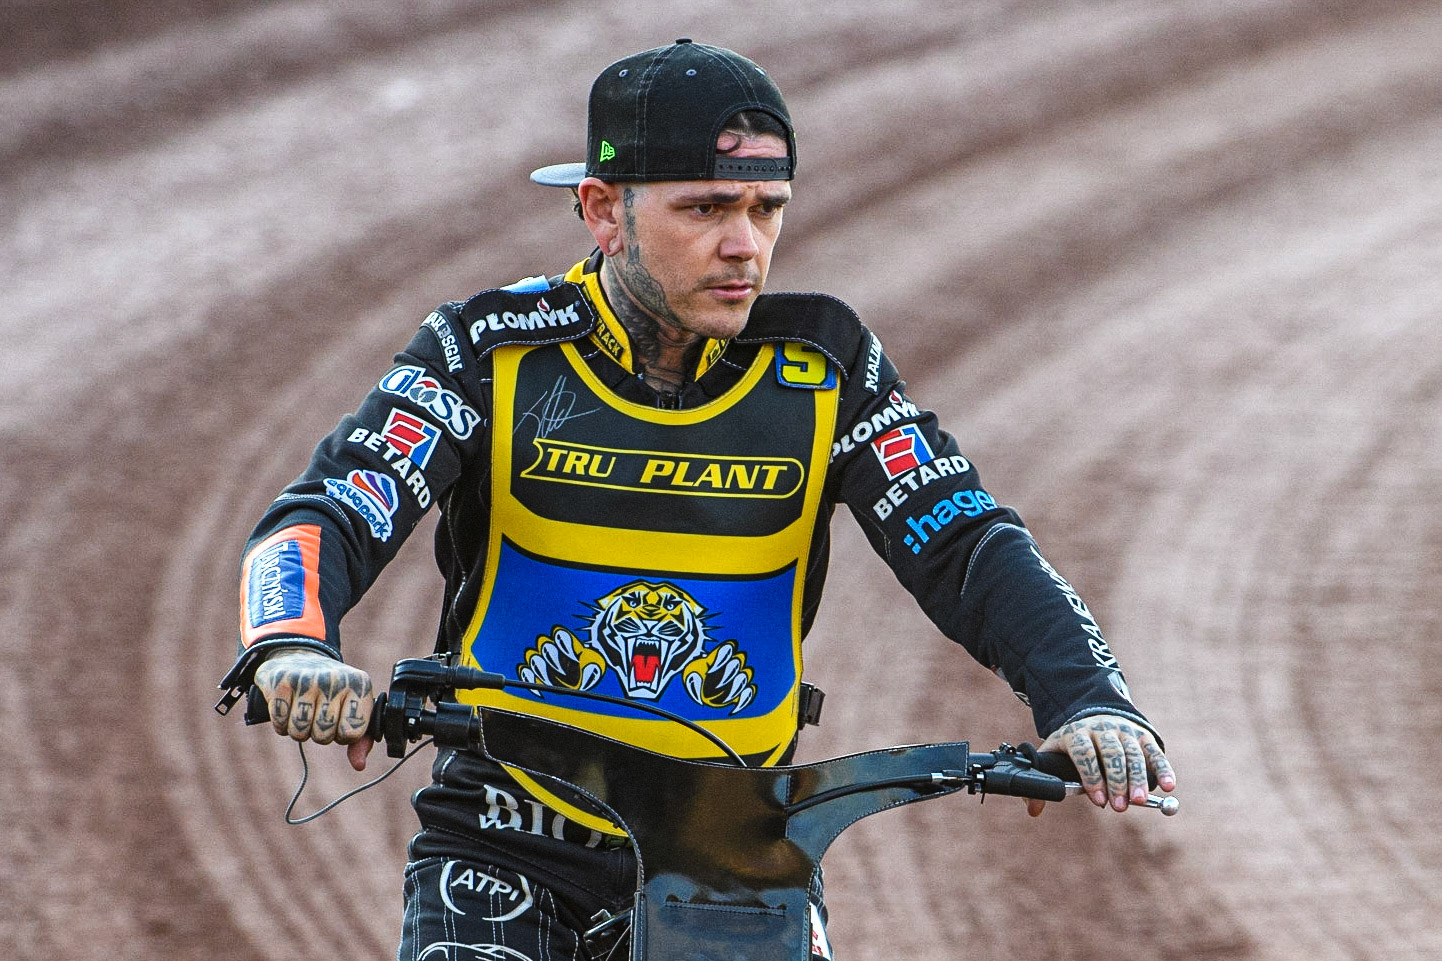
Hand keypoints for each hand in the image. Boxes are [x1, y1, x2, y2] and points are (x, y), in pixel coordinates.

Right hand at [253, 647, 374, 770]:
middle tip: (317, 714)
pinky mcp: (281, 682)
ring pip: (300, 733)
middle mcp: (335, 680)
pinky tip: (287, 707)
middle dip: (319, 733)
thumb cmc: (332, 690)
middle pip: (324, 736)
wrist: (300, 655)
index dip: (342, 735)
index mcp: (360, 685)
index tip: (339, 721)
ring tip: (303, 710)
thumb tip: (359, 765)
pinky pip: (280, 724)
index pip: (352, 733)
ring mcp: (307, 679)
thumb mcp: (352, 707)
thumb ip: (361, 739)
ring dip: (299, 730)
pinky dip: (281, 723)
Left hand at [1025, 714, 1174, 816]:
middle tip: (1119, 807)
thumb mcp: (1053, 753)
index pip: (1084, 752)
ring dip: (1138, 778)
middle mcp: (1101, 729)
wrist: (1093, 712)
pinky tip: (1169, 787)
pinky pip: (1154, 751)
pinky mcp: (1142, 735)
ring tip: (1139, 801)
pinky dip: (1163, 768)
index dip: (1091, 776)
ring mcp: (1124, 730)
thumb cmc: (1073, 743)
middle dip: (1115, 781)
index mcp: (1076, 733)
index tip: (1098, 800)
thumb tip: (1033, 810)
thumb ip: (1043, 780)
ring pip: (1133, 754)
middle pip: (1111, 754)